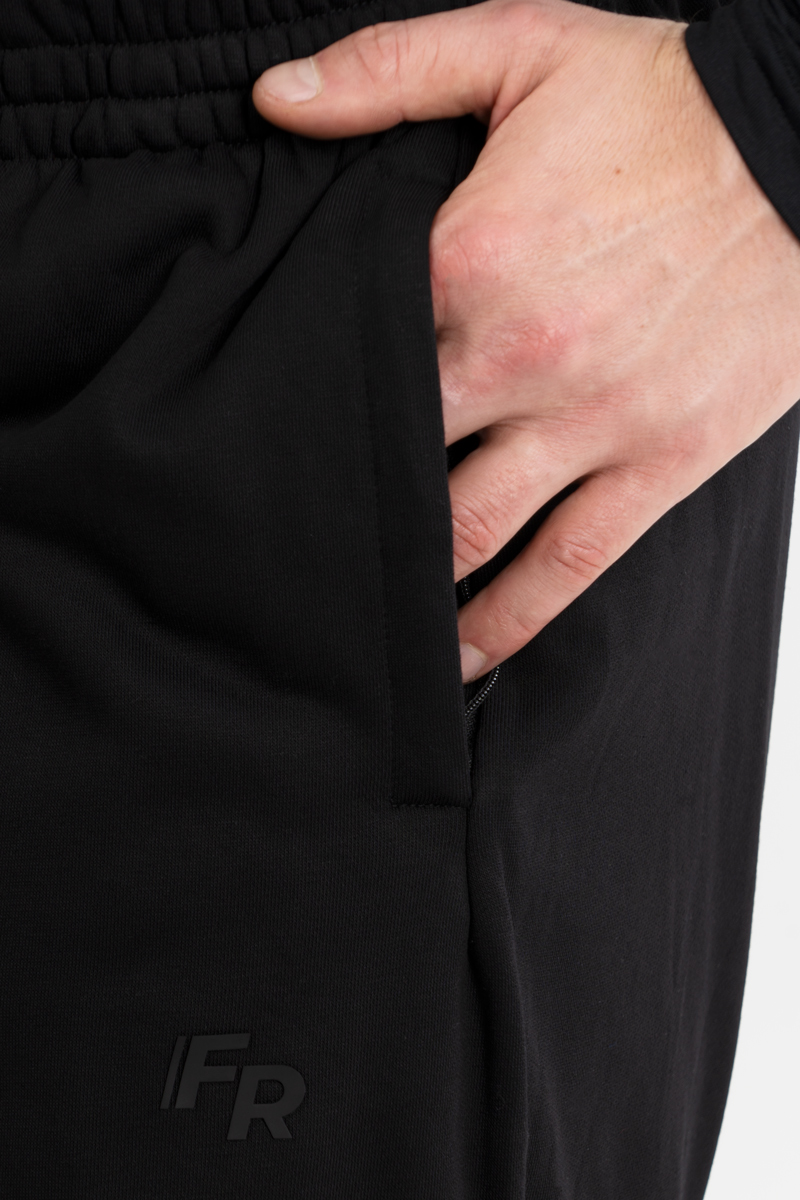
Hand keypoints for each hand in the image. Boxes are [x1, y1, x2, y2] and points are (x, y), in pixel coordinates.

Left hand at [253, 0, 799, 680]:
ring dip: (406, 578)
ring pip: (468, 530)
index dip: (296, 392)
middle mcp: (521, 353)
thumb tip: (273, 100)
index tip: (260, 429)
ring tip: (354, 616)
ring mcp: (592, 421)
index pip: (348, 349)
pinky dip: (506, 622)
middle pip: (392, 451)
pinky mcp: (657, 464)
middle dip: (337, 493)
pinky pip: (564, 566)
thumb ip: (387, 70)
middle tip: (284, 538)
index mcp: (470, 258)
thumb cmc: (668, 103)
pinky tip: (459, 656)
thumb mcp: (520, 47)